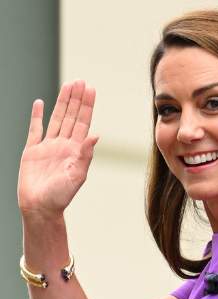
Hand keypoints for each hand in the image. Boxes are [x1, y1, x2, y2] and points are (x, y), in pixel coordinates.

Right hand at [18, 80, 98, 218]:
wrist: (40, 208)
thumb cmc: (60, 197)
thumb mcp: (77, 176)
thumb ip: (85, 155)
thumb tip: (95, 135)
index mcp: (75, 151)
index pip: (83, 123)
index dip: (87, 106)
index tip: (91, 90)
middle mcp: (63, 146)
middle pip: (71, 117)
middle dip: (76, 99)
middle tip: (81, 81)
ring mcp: (47, 147)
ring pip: (56, 119)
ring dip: (62, 102)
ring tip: (68, 86)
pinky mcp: (31, 151)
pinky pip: (35, 130)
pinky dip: (36, 116)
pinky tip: (40, 103)